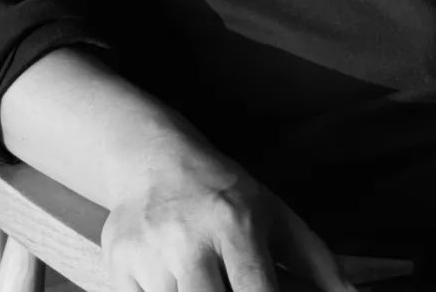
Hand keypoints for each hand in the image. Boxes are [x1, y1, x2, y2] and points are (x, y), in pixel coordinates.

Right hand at [100, 144, 355, 291]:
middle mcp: (188, 239)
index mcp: (235, 225)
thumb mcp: (276, 215)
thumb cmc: (224, 193)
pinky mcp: (116, 265)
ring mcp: (147, 253)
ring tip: (207, 280)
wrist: (152, 157)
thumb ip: (319, 264)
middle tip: (230, 290)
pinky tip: (175, 283)